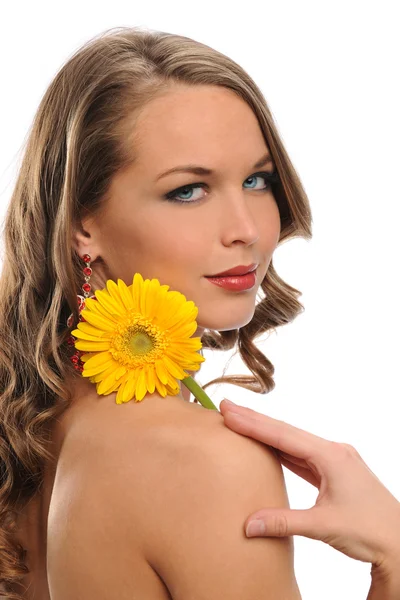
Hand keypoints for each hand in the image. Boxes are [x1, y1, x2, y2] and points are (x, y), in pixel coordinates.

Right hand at [219, 399, 399, 570]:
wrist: (399, 541)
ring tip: (240, 422)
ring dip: (266, 433)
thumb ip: (284, 522)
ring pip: (293, 442)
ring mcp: (334, 460)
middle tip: (226, 407)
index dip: (254, 423)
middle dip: (255, 420)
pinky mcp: (333, 472)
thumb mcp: (324, 526)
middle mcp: (332, 451)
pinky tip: (266, 446)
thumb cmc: (370, 531)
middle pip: (286, 432)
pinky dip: (280, 449)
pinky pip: (301, 456)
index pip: (284, 435)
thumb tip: (247, 525)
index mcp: (331, 456)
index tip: (229, 411)